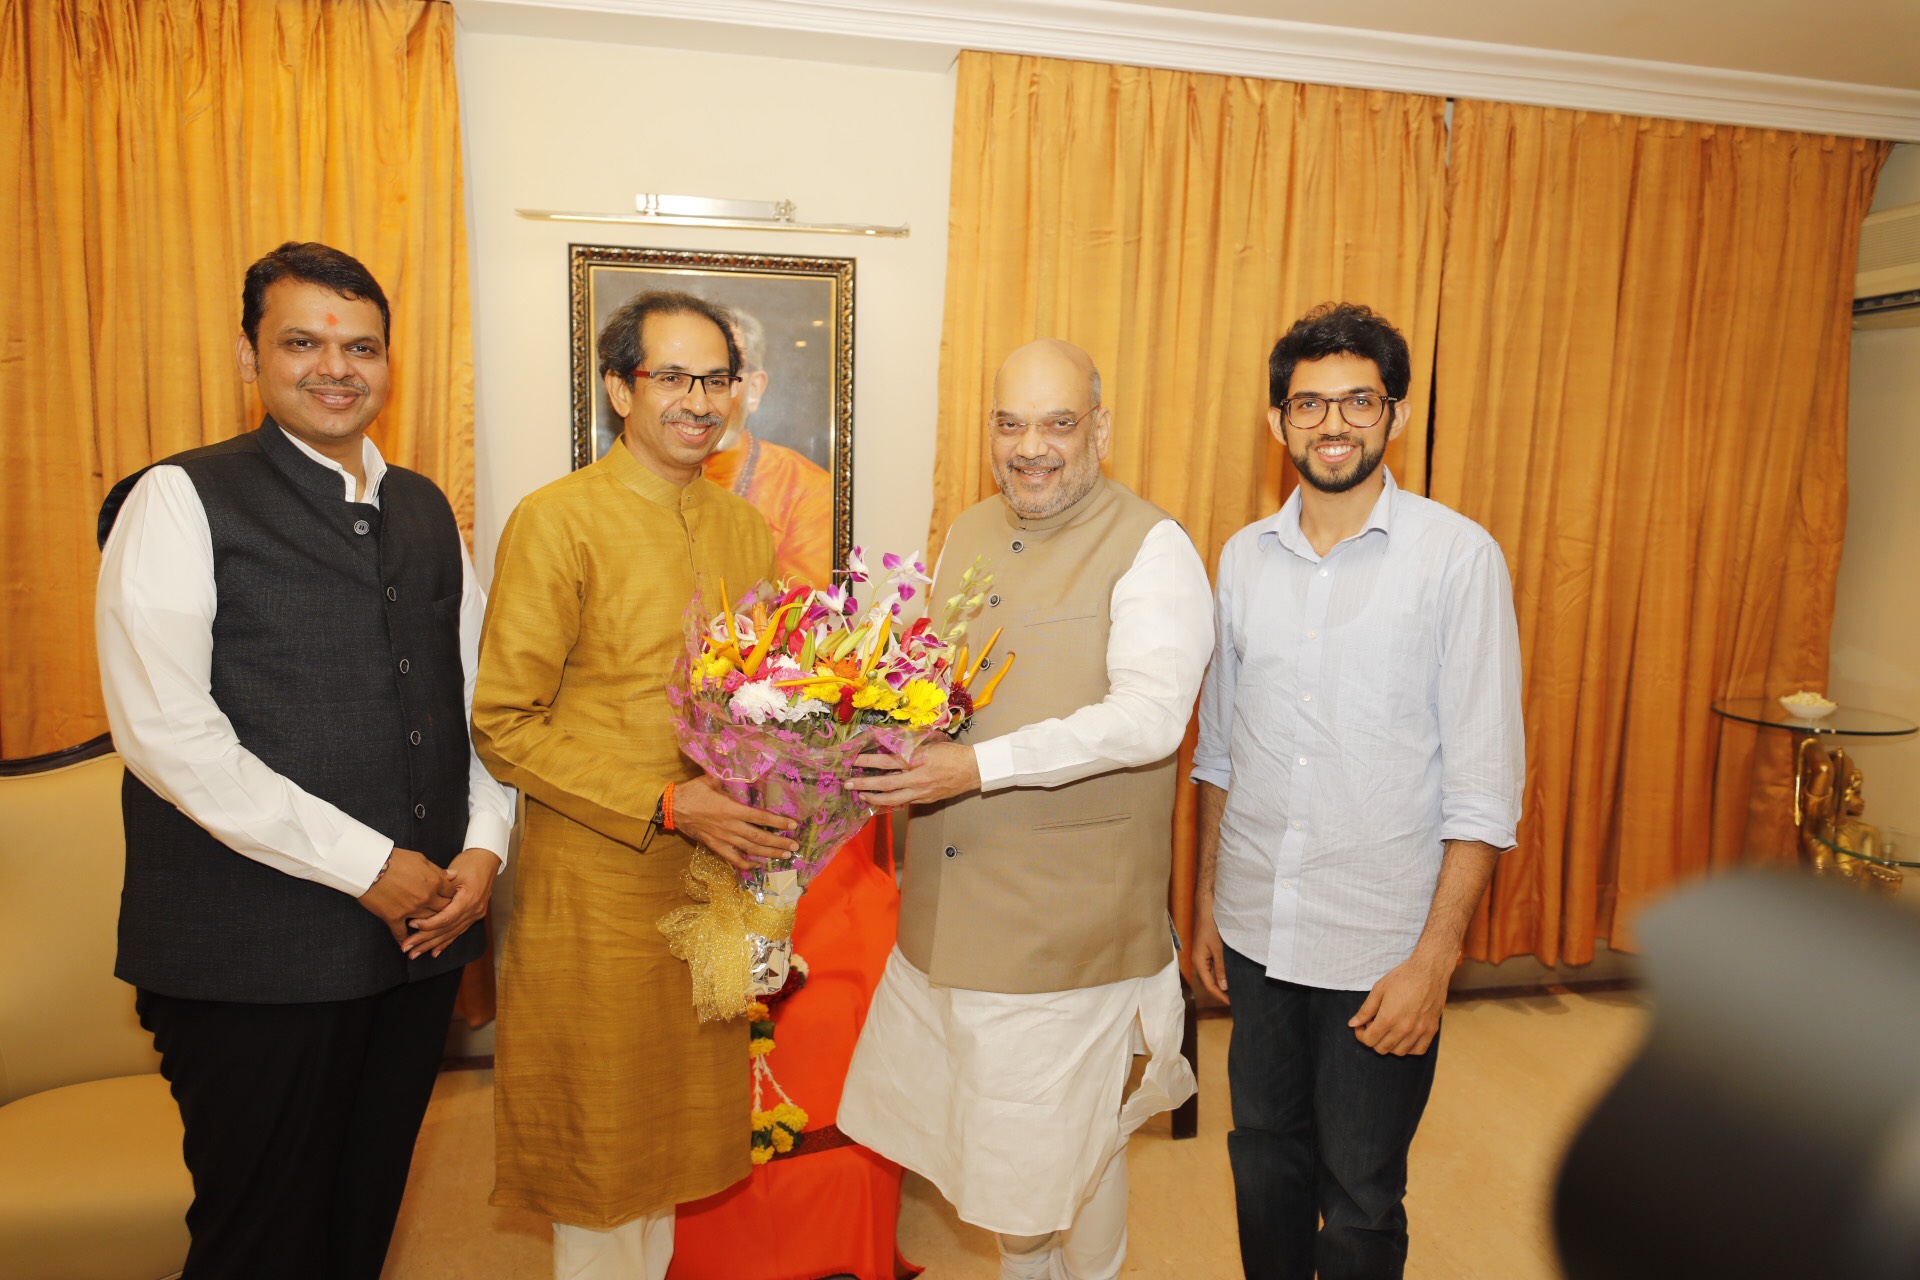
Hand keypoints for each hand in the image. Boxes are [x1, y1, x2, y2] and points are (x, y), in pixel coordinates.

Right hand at [358, 847, 455, 943]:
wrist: (370, 866)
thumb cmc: (395, 859)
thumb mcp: (420, 860)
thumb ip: (438, 871)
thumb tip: (454, 875)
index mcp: (434, 882)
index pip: (451, 893)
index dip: (452, 896)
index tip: (450, 898)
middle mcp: (425, 898)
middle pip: (443, 910)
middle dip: (445, 912)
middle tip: (444, 914)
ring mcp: (410, 909)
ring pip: (427, 922)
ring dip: (428, 925)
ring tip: (429, 928)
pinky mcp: (394, 917)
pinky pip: (401, 933)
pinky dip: (404, 939)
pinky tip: (405, 945)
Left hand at [402, 848, 500, 959]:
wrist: (487, 859)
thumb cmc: (469, 862)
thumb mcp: (455, 871)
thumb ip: (440, 888)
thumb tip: (420, 900)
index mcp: (469, 899)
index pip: (446, 917)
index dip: (428, 923)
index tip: (411, 925)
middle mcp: (474, 910)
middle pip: (447, 929)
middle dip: (425, 940)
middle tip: (407, 948)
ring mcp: (475, 914)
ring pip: (451, 933)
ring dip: (432, 945)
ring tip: (415, 954)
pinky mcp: (474, 915)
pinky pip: (458, 932)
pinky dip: (446, 942)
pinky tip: (434, 952)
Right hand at [672, 776, 798, 873]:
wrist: (672, 808)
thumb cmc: (693, 792)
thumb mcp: (711, 779)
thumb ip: (728, 775)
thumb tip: (743, 763)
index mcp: (731, 809)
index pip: (760, 817)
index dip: (778, 822)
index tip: (792, 824)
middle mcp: (730, 826)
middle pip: (759, 837)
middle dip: (779, 842)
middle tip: (794, 846)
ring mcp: (723, 838)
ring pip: (750, 849)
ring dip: (768, 854)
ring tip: (784, 856)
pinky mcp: (715, 846)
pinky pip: (732, 859)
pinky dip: (745, 864)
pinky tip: (757, 866)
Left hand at [844, 740, 980, 807]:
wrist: (972, 769)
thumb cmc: (951, 753)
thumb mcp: (929, 744)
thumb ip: (908, 747)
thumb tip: (888, 745)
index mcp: (917, 760)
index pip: (887, 761)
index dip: (868, 761)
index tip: (853, 760)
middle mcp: (916, 778)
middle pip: (885, 783)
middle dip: (864, 784)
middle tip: (848, 784)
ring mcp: (921, 792)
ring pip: (893, 799)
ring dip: (874, 798)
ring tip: (861, 796)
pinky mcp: (925, 800)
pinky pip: (904, 802)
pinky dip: (891, 802)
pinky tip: (882, 800)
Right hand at [1192, 895, 1229, 1004]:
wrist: (1208, 909)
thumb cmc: (1212, 927)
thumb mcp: (1219, 949)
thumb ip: (1221, 968)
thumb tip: (1224, 986)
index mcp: (1199, 962)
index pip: (1210, 985)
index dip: (1221, 996)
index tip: (1232, 1004)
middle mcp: (1200, 961)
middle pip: (1211, 982)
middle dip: (1222, 992)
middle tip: (1236, 1000)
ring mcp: (1204, 956)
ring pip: (1213, 974)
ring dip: (1223, 983)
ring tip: (1236, 990)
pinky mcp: (1208, 951)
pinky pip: (1215, 967)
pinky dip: (1223, 973)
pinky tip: (1232, 975)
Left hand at [1349, 948, 1452, 1055]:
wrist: (1429, 970)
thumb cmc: (1402, 977)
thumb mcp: (1379, 989)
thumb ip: (1366, 1010)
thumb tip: (1353, 1024)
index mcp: (1388, 1018)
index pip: (1369, 1040)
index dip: (1361, 1035)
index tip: (1361, 1026)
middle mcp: (1404, 1029)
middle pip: (1382, 1048)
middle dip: (1373, 1039)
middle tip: (1374, 1025)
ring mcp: (1419, 1031)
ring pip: (1399, 1052)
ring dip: (1390, 1045)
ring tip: (1388, 1029)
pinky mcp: (1431, 1030)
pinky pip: (1419, 1050)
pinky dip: (1409, 1048)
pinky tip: (1404, 1036)